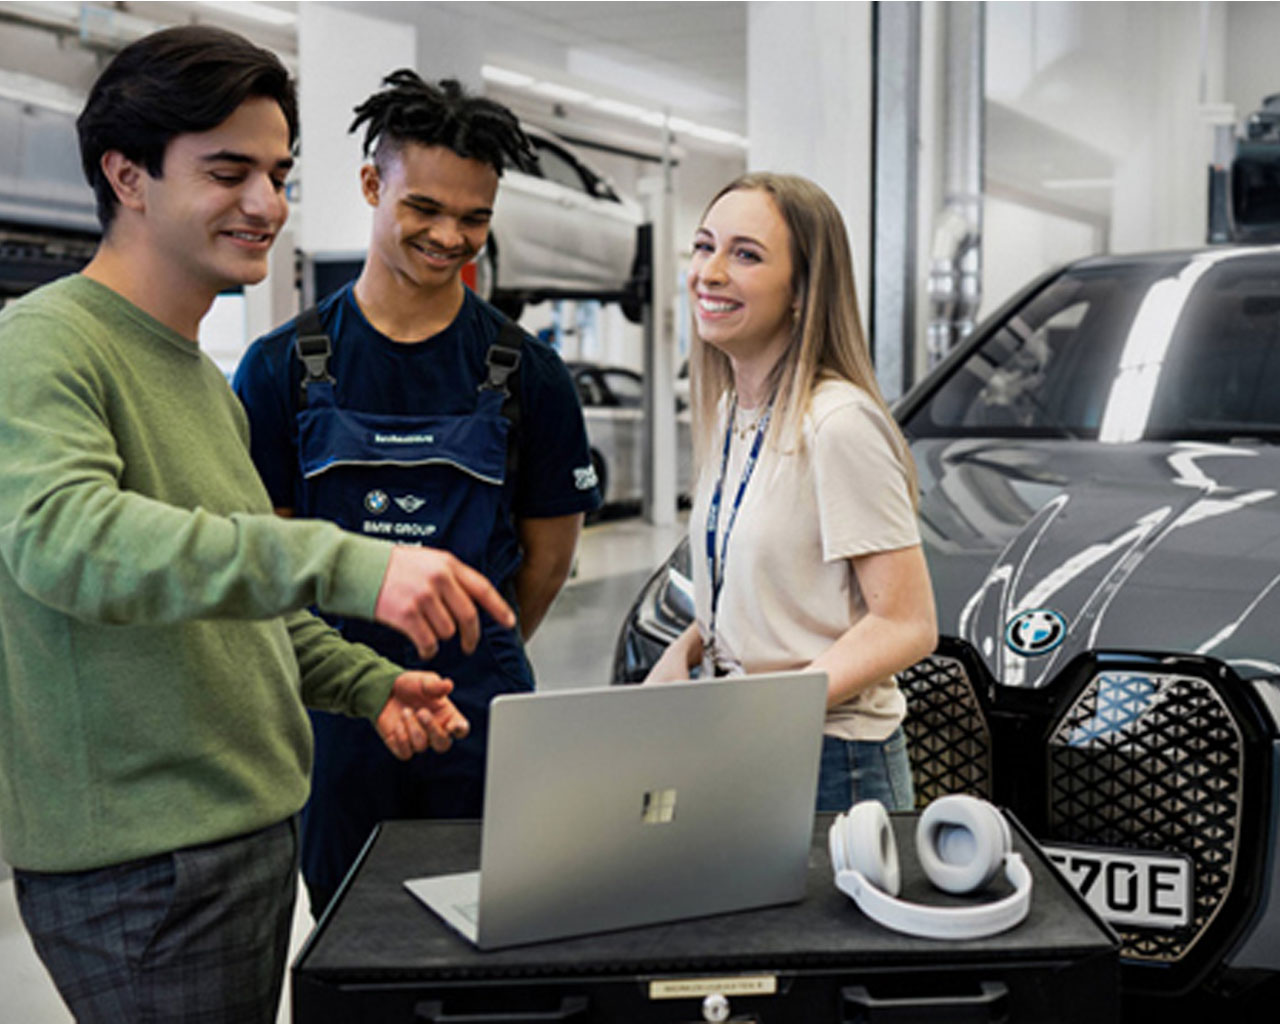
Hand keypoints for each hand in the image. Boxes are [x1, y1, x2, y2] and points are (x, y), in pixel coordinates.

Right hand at [374, 546, 515, 658]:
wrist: (356, 567)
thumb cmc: (391, 565)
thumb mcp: (427, 559)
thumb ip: (449, 575)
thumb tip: (471, 598)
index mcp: (447, 563)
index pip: (482, 588)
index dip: (499, 608)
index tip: (509, 622)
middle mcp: (439, 579)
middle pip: (468, 616)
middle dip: (471, 635)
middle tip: (469, 645)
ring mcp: (423, 597)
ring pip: (448, 631)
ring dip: (442, 638)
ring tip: (430, 634)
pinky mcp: (407, 615)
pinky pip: (428, 642)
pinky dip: (428, 650)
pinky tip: (424, 648)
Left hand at [376, 671, 470, 759]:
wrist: (385, 690)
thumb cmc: (411, 685)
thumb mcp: (423, 680)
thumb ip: (435, 685)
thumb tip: (449, 685)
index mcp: (447, 716)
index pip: (461, 730)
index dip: (460, 730)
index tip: (452, 725)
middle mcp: (435, 731)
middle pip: (443, 745)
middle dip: (432, 729)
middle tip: (421, 712)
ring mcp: (419, 741)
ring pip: (421, 746)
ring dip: (412, 727)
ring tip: (405, 711)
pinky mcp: (402, 747)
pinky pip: (405, 753)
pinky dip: (401, 738)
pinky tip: (397, 723)